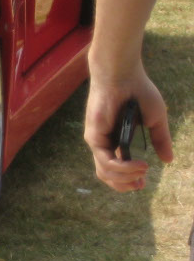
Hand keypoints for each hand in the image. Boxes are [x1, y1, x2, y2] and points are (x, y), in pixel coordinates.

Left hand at [84, 73, 173, 192]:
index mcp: (117, 139)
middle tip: (141, 184)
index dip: (129, 180)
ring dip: (126, 178)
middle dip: (125, 185)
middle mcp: (104, 142)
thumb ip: (160, 140)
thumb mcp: (155, 120)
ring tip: (143, 171)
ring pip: (105, 172)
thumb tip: (168, 160)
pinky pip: (106, 161)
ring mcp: (97, 139)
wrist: (124, 75)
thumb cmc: (138, 92)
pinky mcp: (93, 135)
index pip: (117, 168)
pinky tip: (140, 166)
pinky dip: (123, 168)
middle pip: (107, 175)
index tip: (144, 182)